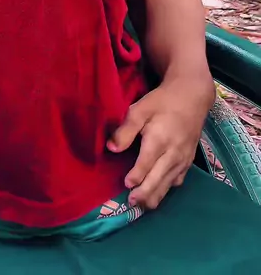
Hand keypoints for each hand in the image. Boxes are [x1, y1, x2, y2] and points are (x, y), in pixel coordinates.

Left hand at [107, 77, 213, 209]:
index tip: (126, 185)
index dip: (136, 177)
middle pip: (158, 180)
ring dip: (155, 196)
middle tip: (131, 203)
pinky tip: (158, 192)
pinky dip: (167, 189)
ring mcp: (183, 159)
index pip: (146, 165)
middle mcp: (173, 153)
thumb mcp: (140, 109)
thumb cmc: (162, 101)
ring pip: (169, 184)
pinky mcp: (189, 161)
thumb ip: (126, 130)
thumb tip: (112, 149)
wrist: (191, 97)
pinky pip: (178, 180)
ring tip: (142, 205)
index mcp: (159, 140)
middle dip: (144, 194)